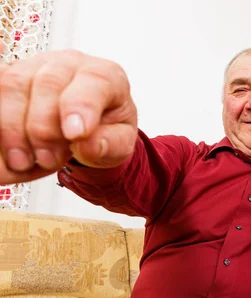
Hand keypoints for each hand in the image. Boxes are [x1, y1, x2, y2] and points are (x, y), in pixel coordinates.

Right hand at [0, 50, 137, 183]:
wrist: (88, 124)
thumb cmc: (106, 129)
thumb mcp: (119, 143)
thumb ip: (110, 144)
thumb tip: (88, 145)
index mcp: (107, 76)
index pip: (94, 82)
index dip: (80, 107)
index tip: (74, 135)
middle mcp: (71, 63)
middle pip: (48, 83)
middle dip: (43, 127)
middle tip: (47, 160)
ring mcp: (37, 64)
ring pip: (14, 84)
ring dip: (13, 127)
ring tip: (23, 161)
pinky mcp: (12, 73)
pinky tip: (8, 146)